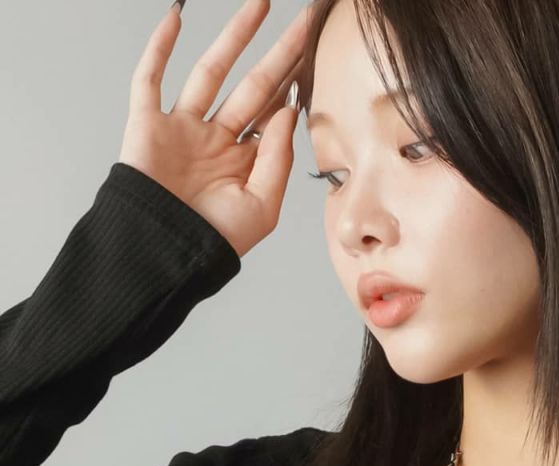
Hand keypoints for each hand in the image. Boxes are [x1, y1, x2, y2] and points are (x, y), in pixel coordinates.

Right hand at [118, 0, 315, 259]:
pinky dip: (161, 47)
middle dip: (279, 52)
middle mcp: (216, 140)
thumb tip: (289, 111)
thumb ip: (278, 158)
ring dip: (234, 37)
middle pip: (253, 85)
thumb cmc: (213, 242)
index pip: (275, 114)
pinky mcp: (148, 123)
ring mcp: (183, 128)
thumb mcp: (262, 206)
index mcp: (244, 162)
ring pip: (211, 71)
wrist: (164, 254)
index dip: (295, 85)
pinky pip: (151, 77)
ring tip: (260, 6)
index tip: (316, 55)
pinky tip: (177, 16)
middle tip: (304, 20)